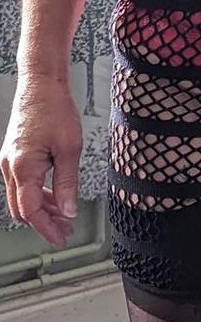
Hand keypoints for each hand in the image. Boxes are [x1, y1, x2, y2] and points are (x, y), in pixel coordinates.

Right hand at [0, 73, 81, 249]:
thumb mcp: (69, 148)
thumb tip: (68, 210)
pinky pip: (24, 183)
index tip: (60, 237)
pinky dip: (39, 193)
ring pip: (23, 197)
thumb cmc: (54, 109)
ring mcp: (10, 161)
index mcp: (22, 167)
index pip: (30, 211)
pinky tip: (55, 196)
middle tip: (65, 230)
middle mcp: (10, 166)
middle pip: (23, 208)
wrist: (41, 84)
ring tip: (63, 217)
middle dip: (44, 222)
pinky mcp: (15, 155)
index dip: (45, 228)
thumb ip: (68, 183)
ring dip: (42, 209)